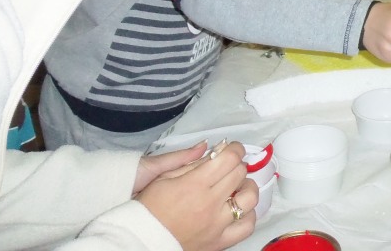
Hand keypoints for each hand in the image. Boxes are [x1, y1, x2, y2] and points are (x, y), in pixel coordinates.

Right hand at [136, 141, 256, 250]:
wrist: (140, 240)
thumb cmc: (149, 207)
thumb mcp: (164, 177)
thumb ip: (192, 161)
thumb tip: (215, 148)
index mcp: (195, 184)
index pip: (230, 158)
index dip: (235, 149)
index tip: (233, 149)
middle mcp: (210, 203)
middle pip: (240, 174)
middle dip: (237, 165)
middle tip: (229, 167)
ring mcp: (217, 224)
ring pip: (250, 199)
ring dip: (247, 188)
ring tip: (238, 187)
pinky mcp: (219, 242)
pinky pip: (246, 227)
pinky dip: (249, 215)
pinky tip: (239, 209)